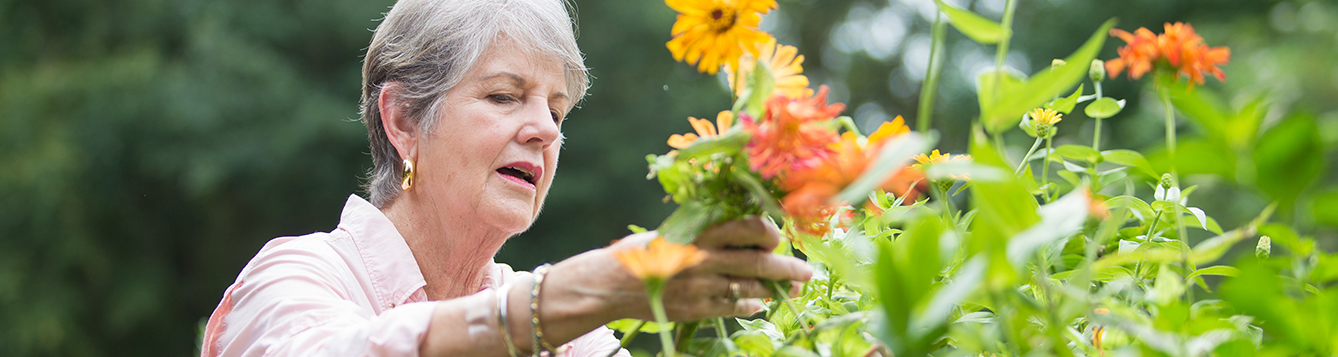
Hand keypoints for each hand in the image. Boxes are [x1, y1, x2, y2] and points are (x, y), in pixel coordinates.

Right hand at [606, 217, 813, 320]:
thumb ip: (707, 229)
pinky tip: (759, 305)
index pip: (748, 227)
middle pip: (757, 261)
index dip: (770, 232)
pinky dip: (750, 306)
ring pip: (749, 287)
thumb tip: (746, 230)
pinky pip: (732, 308)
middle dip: (788, 268)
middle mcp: (703, 257)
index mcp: (698, 231)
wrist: (609, 282)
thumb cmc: (643, 250)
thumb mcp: (674, 231)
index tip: (779, 236)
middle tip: (807, 272)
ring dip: (775, 289)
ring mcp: (700, 285)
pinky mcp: (694, 308)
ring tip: (793, 290)